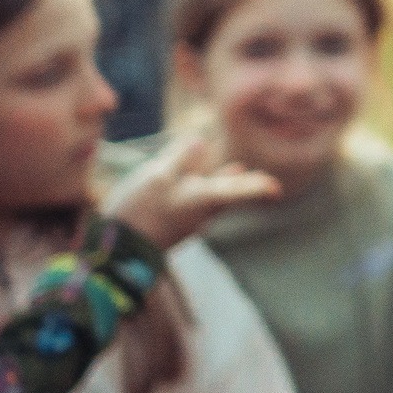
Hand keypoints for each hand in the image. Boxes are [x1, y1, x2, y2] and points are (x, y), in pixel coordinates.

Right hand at [103, 132, 281, 250]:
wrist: (115, 251)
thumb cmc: (138, 211)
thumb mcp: (157, 176)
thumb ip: (180, 157)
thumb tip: (200, 140)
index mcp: (204, 199)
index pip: (240, 191)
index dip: (259, 187)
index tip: (277, 189)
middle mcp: (201, 214)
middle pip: (229, 195)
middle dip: (245, 185)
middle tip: (267, 185)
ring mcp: (186, 222)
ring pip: (210, 199)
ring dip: (222, 183)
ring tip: (237, 170)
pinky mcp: (171, 226)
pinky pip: (192, 204)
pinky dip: (198, 189)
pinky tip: (196, 180)